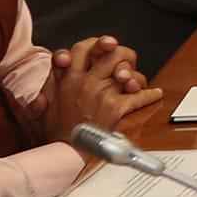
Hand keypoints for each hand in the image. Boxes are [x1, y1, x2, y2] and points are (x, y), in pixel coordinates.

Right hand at [43, 37, 162, 142]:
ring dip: (134, 76)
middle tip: (125, 60)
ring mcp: (101, 93)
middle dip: (122, 54)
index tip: (106, 44)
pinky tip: (154, 94)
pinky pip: (139, 95)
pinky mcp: (115, 107)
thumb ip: (46, 87)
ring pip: (126, 72)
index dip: (94, 43)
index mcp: (67, 79)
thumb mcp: (42, 104)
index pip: (81, 49)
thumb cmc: (55, 131)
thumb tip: (54, 71)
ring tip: (133, 80)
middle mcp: (85, 82)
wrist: (65, 153)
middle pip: (111, 54)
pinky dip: (150, 95)